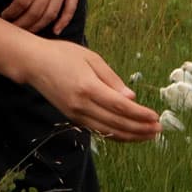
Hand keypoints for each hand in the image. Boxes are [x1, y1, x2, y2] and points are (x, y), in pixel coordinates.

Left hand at [0, 0, 82, 33]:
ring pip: (51, 14)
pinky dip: (63, 22)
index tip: (4, 16)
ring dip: (38, 26)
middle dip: (22, 24)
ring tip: (27, 31)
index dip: (11, 13)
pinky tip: (54, 31)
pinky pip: (70, 9)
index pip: (22, 2)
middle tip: (13, 28)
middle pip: (36, 12)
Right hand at [20, 39, 161, 141]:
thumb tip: (132, 97)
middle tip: (158, 129)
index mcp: (88, 87)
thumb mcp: (91, 58)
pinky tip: (129, 134)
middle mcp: (81, 105)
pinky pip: (98, 130)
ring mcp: (75, 114)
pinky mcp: (72, 118)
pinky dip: (115, 135)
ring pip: (108, 132)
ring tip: (149, 135)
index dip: (140, 114)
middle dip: (140, 128)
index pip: (120, 106)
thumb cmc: (62, 55)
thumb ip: (112, 79)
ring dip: (131, 136)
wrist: (33, 64)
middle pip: (116, 123)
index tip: (156, 117)